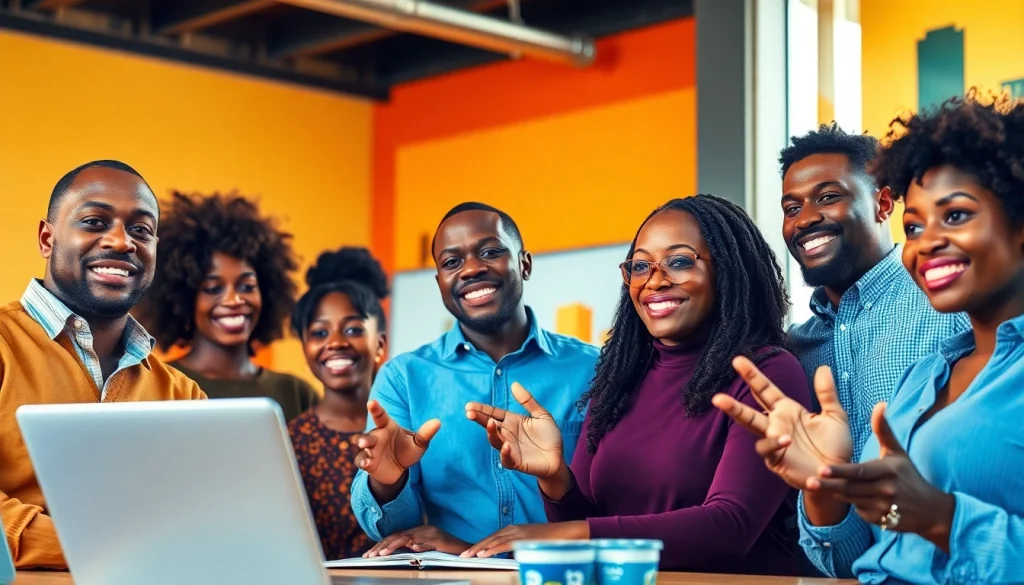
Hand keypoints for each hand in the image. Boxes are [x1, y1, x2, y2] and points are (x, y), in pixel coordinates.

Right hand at [355, 400, 440, 485]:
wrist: (399, 469)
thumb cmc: (407, 450)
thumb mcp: (418, 443)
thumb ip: (425, 433)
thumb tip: (438, 422)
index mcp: (387, 426)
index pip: (380, 415)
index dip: (375, 408)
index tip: (371, 402)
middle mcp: (377, 436)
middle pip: (368, 434)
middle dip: (365, 437)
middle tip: (364, 440)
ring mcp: (370, 449)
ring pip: (363, 445)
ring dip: (363, 446)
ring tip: (364, 447)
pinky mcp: (367, 462)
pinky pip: (361, 460)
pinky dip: (363, 461)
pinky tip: (368, 463)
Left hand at [363, 525, 469, 557]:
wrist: (464, 550)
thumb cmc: (445, 552)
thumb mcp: (425, 549)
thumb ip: (413, 548)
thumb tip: (400, 550)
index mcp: (418, 531)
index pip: (396, 536)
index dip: (382, 544)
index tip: (370, 554)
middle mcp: (423, 529)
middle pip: (398, 536)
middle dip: (382, 546)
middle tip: (370, 556)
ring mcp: (431, 533)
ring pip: (408, 538)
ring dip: (393, 546)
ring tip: (382, 554)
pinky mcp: (440, 539)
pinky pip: (426, 542)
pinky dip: (418, 545)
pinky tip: (411, 549)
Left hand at [460, 522, 588, 557]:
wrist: (566, 533)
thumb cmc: (549, 541)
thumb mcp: (529, 546)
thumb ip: (517, 550)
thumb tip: (508, 559)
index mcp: (513, 530)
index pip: (491, 538)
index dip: (479, 545)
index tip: (468, 552)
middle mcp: (513, 529)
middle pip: (489, 538)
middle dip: (474, 547)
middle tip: (461, 555)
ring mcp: (517, 532)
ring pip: (493, 541)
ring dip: (478, 548)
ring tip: (467, 556)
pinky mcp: (522, 538)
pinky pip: (503, 545)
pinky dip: (491, 549)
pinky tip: (482, 554)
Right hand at [465, 382, 564, 478]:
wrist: (558, 458)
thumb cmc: (549, 437)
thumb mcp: (541, 415)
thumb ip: (528, 401)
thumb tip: (514, 384)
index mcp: (511, 421)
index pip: (493, 413)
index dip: (482, 409)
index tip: (469, 405)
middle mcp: (507, 434)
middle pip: (490, 425)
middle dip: (479, 418)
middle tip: (469, 412)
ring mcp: (510, 448)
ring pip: (495, 440)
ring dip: (491, 432)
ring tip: (490, 423)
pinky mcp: (516, 462)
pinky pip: (507, 458)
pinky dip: (505, 453)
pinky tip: (506, 445)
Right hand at [711, 356, 853, 490]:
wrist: (839, 475)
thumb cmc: (836, 446)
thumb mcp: (835, 416)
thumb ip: (827, 393)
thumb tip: (824, 367)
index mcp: (787, 410)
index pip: (765, 389)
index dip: (752, 375)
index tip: (738, 360)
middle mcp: (776, 424)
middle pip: (749, 411)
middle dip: (732, 404)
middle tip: (717, 397)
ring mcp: (774, 442)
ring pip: (751, 429)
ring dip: (738, 418)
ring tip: (724, 404)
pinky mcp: (777, 461)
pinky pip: (768, 449)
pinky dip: (774, 444)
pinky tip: (785, 439)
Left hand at [809, 403, 954, 551]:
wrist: (929, 510)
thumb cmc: (909, 476)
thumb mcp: (897, 453)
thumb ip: (884, 430)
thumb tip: (880, 404)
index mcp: (889, 471)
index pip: (860, 471)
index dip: (840, 471)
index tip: (821, 469)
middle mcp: (886, 489)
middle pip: (851, 487)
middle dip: (829, 485)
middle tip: (810, 482)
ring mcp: (883, 507)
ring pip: (851, 499)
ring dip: (836, 493)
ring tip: (816, 486)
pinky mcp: (879, 520)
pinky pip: (857, 511)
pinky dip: (851, 504)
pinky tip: (848, 497)